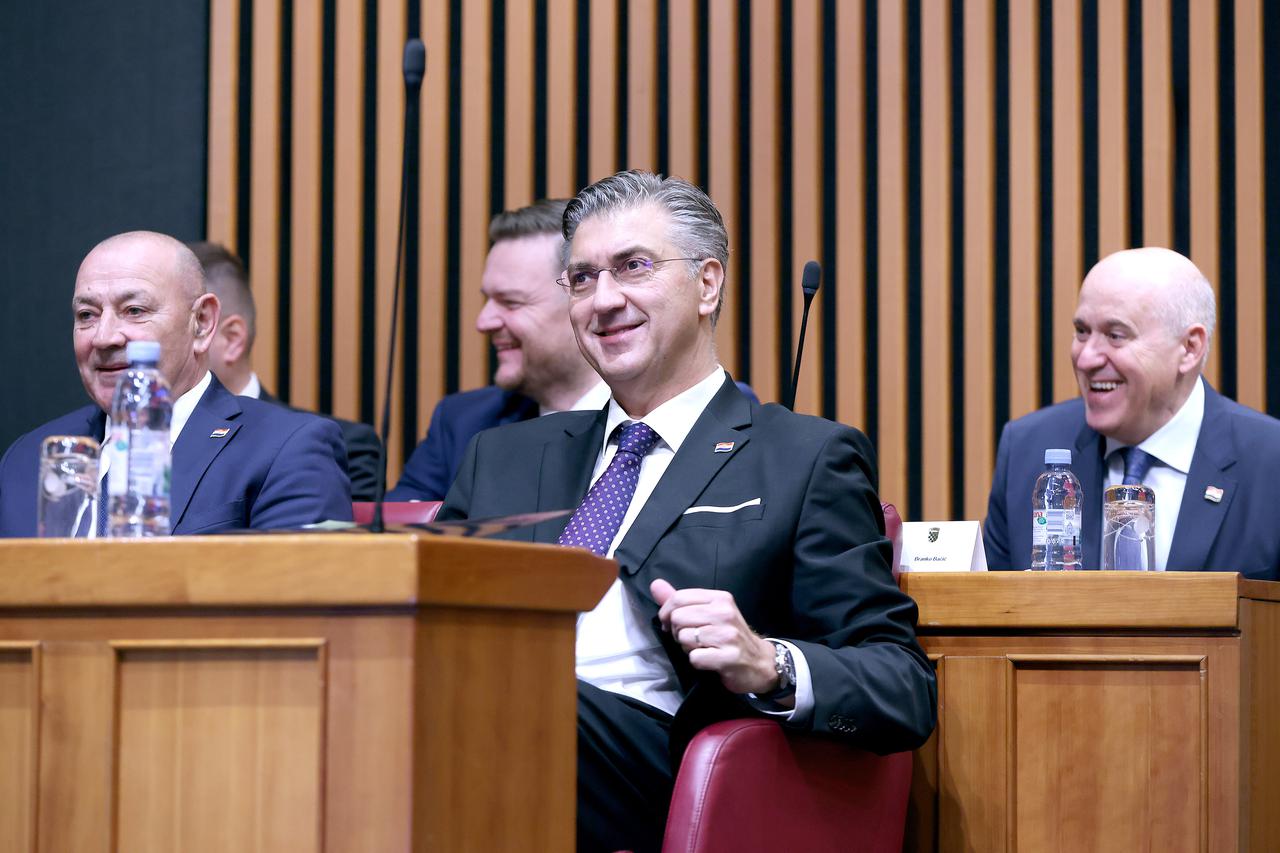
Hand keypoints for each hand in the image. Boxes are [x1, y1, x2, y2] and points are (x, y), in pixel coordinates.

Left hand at [651, 578, 779, 694]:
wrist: (760, 662)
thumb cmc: (730, 636)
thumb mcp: (709, 612)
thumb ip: (681, 600)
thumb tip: (655, 585)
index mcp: (720, 598)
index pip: (679, 598)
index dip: (667, 613)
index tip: (671, 624)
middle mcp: (724, 613)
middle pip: (678, 618)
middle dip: (677, 632)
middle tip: (692, 639)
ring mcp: (728, 635)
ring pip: (684, 638)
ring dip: (687, 648)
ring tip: (703, 648)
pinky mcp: (728, 657)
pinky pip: (694, 658)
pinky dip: (697, 662)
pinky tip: (710, 660)